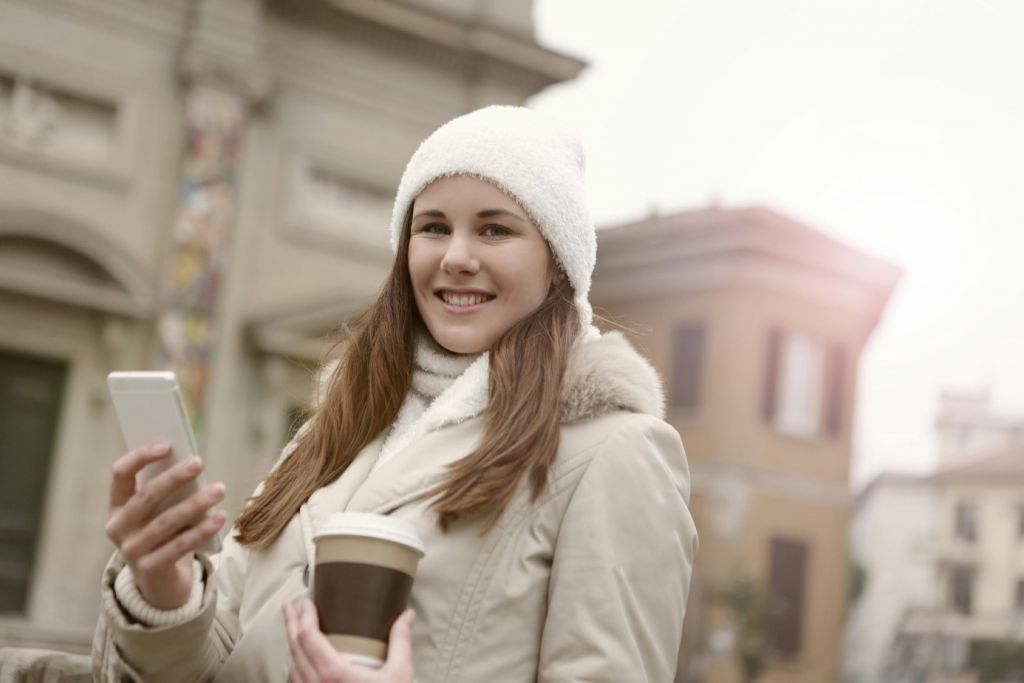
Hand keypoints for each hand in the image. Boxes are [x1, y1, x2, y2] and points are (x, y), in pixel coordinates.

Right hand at [104, 442, 226, 608]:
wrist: (160, 583)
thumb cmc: (165, 534)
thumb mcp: (161, 511)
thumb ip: (169, 491)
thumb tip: (191, 463)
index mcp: (117, 506)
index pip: (121, 474)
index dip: (141, 457)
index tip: (167, 445)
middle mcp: (118, 527)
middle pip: (146, 496)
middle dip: (174, 477)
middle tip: (199, 461)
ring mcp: (131, 550)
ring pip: (166, 521)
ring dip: (195, 503)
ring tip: (219, 489)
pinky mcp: (150, 568)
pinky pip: (179, 545)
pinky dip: (201, 529)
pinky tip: (219, 517)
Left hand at [284, 599, 414, 682]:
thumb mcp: (400, 674)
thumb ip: (401, 641)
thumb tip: (406, 615)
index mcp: (334, 673)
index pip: (308, 638)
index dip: (304, 618)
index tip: (306, 602)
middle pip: (295, 649)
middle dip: (291, 625)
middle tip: (290, 607)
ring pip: (292, 669)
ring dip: (292, 648)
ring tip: (296, 632)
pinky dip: (295, 670)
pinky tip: (301, 666)